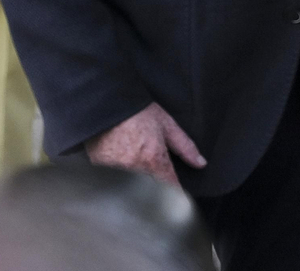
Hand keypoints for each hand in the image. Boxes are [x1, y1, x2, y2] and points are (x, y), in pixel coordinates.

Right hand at [86, 102, 205, 186]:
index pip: (169, 185)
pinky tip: (116, 151)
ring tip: (130, 149)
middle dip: (151, 176)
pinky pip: (111, 172)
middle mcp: (134, 167)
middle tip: (147, 156)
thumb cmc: (139, 111)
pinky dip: (115, 166)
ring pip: (129, 179)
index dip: (175, 191)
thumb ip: (185, 146)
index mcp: (154, 159)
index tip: (178, 198)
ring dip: (132, 172)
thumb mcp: (166, 124)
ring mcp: (115, 168)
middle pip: (148, 182)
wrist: (108, 101)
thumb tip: (201, 164)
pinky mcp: (99, 165)